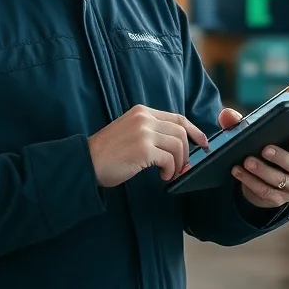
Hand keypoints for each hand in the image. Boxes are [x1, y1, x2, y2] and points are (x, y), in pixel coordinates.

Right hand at [88, 104, 209, 187]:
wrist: (85, 162)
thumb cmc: (107, 153)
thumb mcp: (130, 132)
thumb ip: (151, 132)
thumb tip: (177, 146)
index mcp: (142, 112)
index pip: (178, 117)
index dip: (194, 131)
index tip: (202, 143)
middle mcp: (144, 118)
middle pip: (181, 131)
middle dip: (187, 152)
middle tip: (183, 167)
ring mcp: (144, 132)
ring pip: (178, 145)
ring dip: (179, 163)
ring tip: (170, 173)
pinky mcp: (143, 149)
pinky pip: (169, 159)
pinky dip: (171, 170)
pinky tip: (163, 176)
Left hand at [217, 108, 288, 208]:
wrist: (268, 170)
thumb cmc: (273, 143)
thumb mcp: (265, 131)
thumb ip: (247, 121)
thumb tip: (227, 114)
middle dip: (282, 158)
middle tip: (264, 149)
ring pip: (282, 181)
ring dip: (263, 171)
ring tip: (247, 160)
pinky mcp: (282, 199)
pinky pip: (267, 193)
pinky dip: (251, 182)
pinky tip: (238, 171)